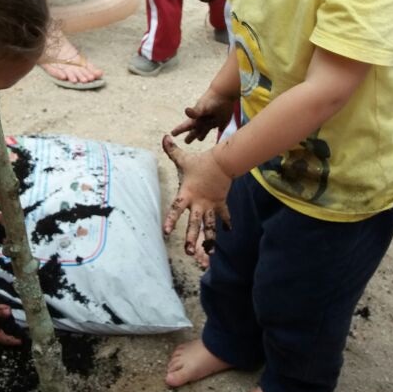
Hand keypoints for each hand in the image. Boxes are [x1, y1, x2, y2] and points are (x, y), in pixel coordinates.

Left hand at [162, 135, 231, 256]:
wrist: (222, 162)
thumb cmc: (200, 162)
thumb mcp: (183, 159)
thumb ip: (172, 150)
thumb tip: (163, 137)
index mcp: (187, 194)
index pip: (176, 209)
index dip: (171, 220)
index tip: (166, 232)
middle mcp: (198, 203)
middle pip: (194, 223)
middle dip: (191, 238)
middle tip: (188, 252)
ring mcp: (210, 205)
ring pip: (210, 225)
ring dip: (210, 239)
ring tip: (209, 254)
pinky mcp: (220, 204)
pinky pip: (224, 216)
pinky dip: (227, 223)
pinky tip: (228, 232)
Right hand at [171, 89, 235, 143]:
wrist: (223, 94)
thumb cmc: (211, 101)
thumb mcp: (202, 107)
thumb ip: (195, 112)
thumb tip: (186, 111)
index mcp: (196, 120)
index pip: (185, 127)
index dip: (178, 130)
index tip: (172, 133)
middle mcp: (203, 121)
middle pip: (195, 132)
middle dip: (190, 137)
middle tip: (186, 141)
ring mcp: (212, 122)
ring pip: (206, 131)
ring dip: (202, 135)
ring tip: (200, 138)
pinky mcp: (222, 121)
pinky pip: (221, 128)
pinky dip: (220, 129)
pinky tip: (220, 132)